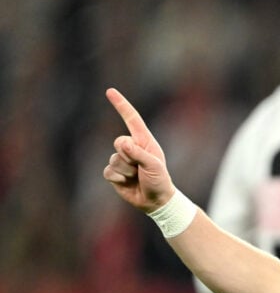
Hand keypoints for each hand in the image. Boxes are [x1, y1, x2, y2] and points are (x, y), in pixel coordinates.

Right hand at [103, 88, 174, 212]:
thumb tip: (121, 143)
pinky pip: (108, 171)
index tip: (110, 91)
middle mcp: (132, 148)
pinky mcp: (114, 173)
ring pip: (113, 159)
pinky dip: (117, 178)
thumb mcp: (153, 165)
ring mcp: (122, 160)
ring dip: (125, 170)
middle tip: (141, 168)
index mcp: (144, 141)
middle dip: (129, 156)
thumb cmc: (159, 181)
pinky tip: (127, 183)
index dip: (121, 105)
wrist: (155, 201)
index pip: (131, 119)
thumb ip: (138, 153)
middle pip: (119, 142)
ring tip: (137, 177)